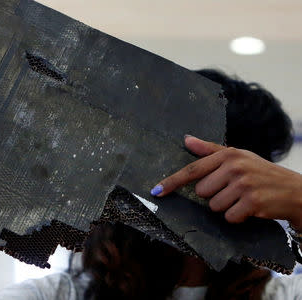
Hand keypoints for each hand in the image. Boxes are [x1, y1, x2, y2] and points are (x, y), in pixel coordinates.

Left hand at [151, 136, 301, 230]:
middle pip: (202, 192)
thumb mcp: (238, 156)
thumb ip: (210, 150)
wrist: (295, 190)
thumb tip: (186, 140)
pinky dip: (237, 217)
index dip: (172, 182)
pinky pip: (228, 217)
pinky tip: (249, 208)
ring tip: (243, 198)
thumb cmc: (261, 172)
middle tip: (234, 190)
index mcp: (228, 155)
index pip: (192, 170)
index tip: (155, 191)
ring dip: (226, 207)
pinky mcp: (252, 201)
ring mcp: (243, 184)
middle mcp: (234, 167)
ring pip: (214, 206)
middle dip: (214, 195)